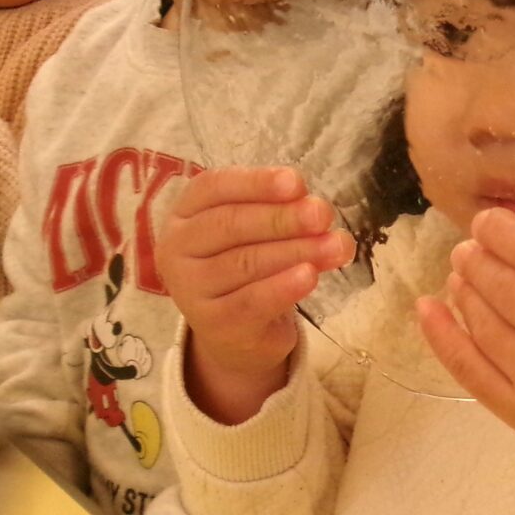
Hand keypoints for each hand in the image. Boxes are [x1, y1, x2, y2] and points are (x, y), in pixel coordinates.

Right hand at [156, 167, 355, 423]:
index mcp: (186, 212)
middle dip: (281, 217)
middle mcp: (178, 248)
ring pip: (244, 262)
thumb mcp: (261, 232)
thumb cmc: (249, 265)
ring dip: (295, 250)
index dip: (256, 182)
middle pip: (229, 224)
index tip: (297, 182)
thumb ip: (281, 214)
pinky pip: (251, 301)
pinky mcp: (212, 324)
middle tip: (323, 215)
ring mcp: (190, 289)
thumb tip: (317, 210)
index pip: (214, 187)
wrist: (238, 331)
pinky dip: (283, 286)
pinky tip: (310, 276)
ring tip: (335, 246)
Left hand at [418, 203, 514, 494]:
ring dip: (464, 291)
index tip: (485, 222)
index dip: (503, 232)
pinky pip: (469, 367)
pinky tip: (429, 307)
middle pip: (509, 287)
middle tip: (466, 248)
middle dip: (477, 259)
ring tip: (460, 274)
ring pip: (486, 324)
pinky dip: (441, 334)